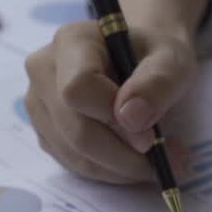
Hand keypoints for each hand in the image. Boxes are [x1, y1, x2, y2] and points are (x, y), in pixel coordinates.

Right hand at [24, 23, 193, 182]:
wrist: (139, 60)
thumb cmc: (153, 55)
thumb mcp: (172, 59)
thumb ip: (158, 82)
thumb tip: (131, 118)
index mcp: (72, 40)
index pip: (78, 89)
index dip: (114, 120)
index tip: (152, 136)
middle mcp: (44, 70)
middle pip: (76, 130)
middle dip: (125, 156)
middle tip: (171, 161)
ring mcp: (39, 104)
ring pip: (75, 155)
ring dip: (122, 169)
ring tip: (160, 161)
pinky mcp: (45, 132)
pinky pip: (73, 164)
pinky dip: (110, 171)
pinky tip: (135, 160)